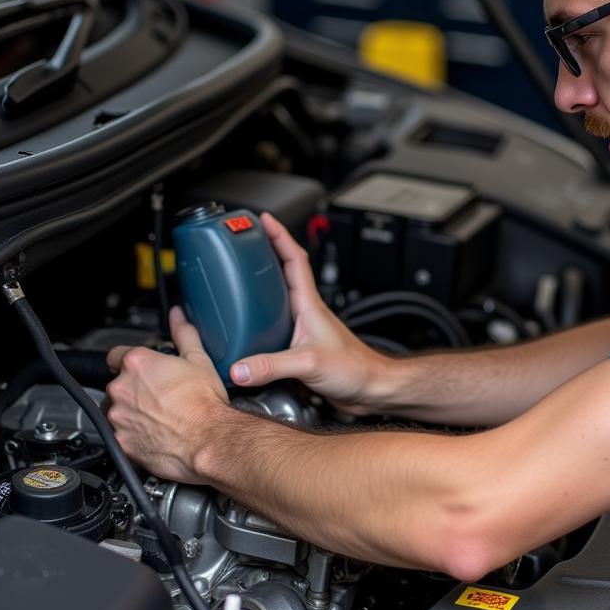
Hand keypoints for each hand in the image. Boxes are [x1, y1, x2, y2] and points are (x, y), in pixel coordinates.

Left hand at [106, 306, 229, 482]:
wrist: (208, 440)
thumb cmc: (205, 404)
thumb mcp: (199, 360)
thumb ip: (183, 334)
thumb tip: (178, 316)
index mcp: (138, 363)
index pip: (117, 355)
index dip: (131, 362)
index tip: (143, 370)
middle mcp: (121, 388)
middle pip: (118, 384)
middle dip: (135, 389)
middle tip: (160, 395)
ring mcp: (118, 416)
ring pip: (117, 410)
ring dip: (132, 412)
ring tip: (160, 416)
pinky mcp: (120, 442)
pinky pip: (120, 435)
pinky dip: (133, 434)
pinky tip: (156, 432)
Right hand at [228, 213, 385, 413]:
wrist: (372, 389)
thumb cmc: (356, 369)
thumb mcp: (309, 363)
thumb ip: (272, 366)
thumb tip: (238, 369)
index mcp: (310, 305)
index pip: (294, 259)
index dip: (278, 236)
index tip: (262, 219)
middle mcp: (306, 312)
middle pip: (282, 273)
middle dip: (263, 254)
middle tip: (241, 243)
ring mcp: (304, 328)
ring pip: (277, 300)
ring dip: (259, 287)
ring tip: (237, 278)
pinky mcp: (300, 347)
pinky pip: (274, 327)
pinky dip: (259, 320)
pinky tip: (247, 328)